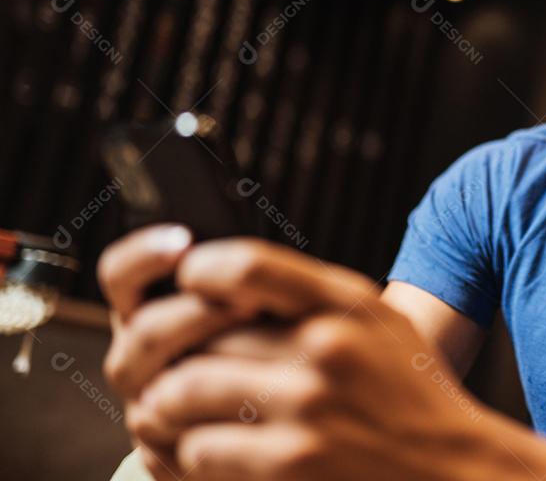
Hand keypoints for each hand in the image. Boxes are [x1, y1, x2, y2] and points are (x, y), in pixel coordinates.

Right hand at [99, 224, 250, 476]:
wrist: (274, 417)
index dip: (144, 256)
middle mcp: (138, 356)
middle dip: (198, 312)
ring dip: (212, 369)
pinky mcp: (163, 455)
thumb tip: (248, 245)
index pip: (122, 274)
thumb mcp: (254, 299)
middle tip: (253, 301)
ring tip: (264, 355)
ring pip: (158, 388)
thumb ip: (245, 273)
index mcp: (147, 307)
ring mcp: (147, 406)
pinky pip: (175, 444)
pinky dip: (217, 428)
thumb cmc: (264, 343)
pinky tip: (257, 414)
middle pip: (144, 330)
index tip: (184, 240)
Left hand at [102, 226, 545, 480]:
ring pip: (186, 393)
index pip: (246, 264)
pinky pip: (201, 450)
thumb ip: (313, 293)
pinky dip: (193, 453)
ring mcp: (307, 409)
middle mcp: (328, 347)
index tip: (187, 288)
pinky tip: (213, 449)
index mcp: (348, 303)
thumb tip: (224, 275)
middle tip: (171, 364)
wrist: (453, 468)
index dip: (199, 273)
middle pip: (203, 334)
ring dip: (171, 406)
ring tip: (179, 410)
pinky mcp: (290, 465)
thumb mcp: (380, 321)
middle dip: (176, 352)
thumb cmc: (411, 392)